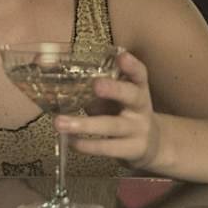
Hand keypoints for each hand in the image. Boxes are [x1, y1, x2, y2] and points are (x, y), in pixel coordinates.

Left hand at [56, 51, 161, 170]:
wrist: (150, 144)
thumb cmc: (123, 114)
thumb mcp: (114, 99)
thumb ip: (93, 91)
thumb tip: (58, 83)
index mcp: (138, 88)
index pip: (139, 74)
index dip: (132, 65)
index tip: (121, 56)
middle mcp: (141, 107)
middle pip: (132, 96)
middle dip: (114, 90)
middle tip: (96, 85)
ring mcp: (138, 130)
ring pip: (113, 126)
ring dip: (85, 124)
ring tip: (60, 122)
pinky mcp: (132, 150)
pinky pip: (107, 148)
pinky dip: (86, 145)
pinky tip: (70, 141)